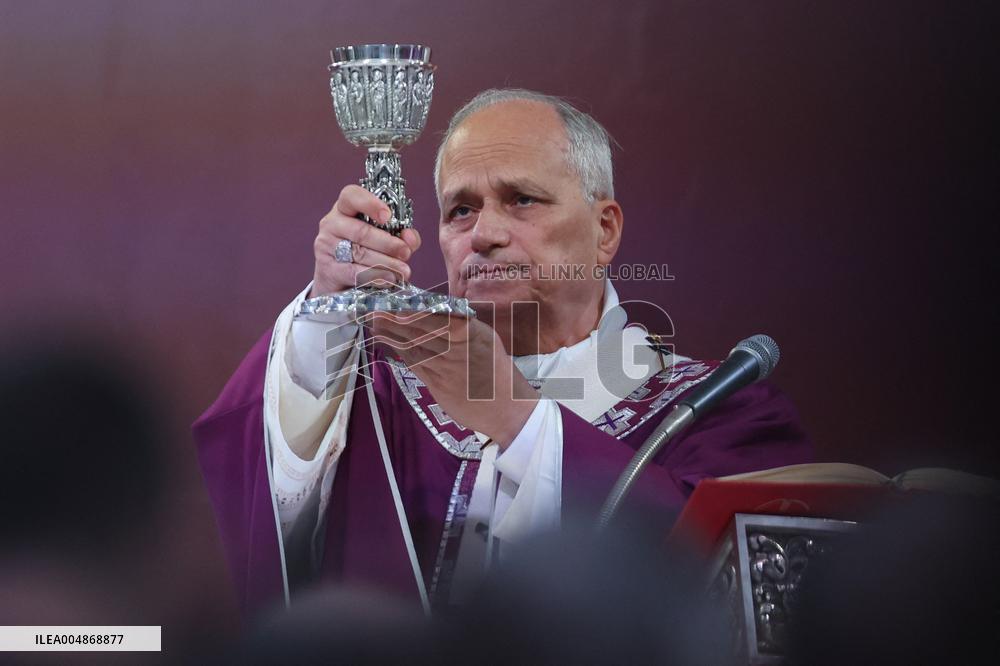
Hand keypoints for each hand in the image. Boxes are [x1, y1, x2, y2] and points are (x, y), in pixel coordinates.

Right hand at [311, 185, 421, 296]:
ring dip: (386, 263)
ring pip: (359, 253)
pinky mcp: (327, 268)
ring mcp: (326, 246)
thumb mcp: (385, 238)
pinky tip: (389, 279)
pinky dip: (375, 276)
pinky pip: (353, 272)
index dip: (370, 204)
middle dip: (388, 243)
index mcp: (346, 208)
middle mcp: (332, 223)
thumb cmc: (366, 251)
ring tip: (403, 271)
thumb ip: (402, 235)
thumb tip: (410, 238)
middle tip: (405, 252)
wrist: (339, 280)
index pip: (351, 196)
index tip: (388, 216)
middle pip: (361, 231)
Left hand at [371, 312, 538, 449]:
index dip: (415, 312)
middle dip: (395, 321)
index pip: (439, 319)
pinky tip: (389, 343)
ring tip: (374, 323)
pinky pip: (416, 365)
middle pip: (420, 332)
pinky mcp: (437, 387)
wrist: (505, 407)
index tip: (397, 303)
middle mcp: (458, 350)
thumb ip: (463, 325)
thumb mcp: (487, 339)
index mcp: (472, 334)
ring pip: (414, 348)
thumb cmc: (497, 370)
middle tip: (374, 309)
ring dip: (392, 335)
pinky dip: (401, 352)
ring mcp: (446, 369)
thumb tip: (436, 309)